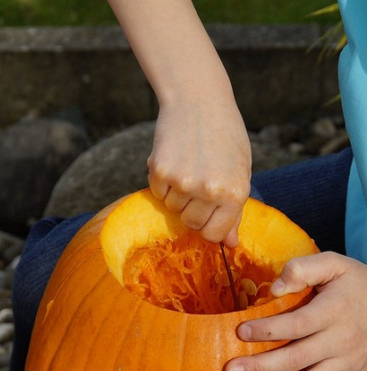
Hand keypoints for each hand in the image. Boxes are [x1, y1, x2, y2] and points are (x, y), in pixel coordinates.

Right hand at [147, 95, 251, 246]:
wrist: (199, 99)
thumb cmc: (225, 137)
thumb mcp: (240, 173)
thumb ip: (234, 211)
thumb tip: (229, 244)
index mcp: (234, 193)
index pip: (214, 235)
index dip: (210, 227)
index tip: (209, 216)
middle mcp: (209, 190)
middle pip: (191, 224)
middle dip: (193, 211)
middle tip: (199, 185)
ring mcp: (183, 181)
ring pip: (173, 209)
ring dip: (178, 195)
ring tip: (189, 167)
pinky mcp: (160, 170)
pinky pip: (158, 193)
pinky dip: (163, 183)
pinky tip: (175, 160)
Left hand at [225, 252, 366, 370]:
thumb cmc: (354, 282)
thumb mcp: (334, 263)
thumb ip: (304, 269)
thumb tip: (276, 287)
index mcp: (335, 311)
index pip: (297, 324)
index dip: (268, 329)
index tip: (240, 332)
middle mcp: (342, 340)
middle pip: (298, 358)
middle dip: (263, 366)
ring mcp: (348, 363)